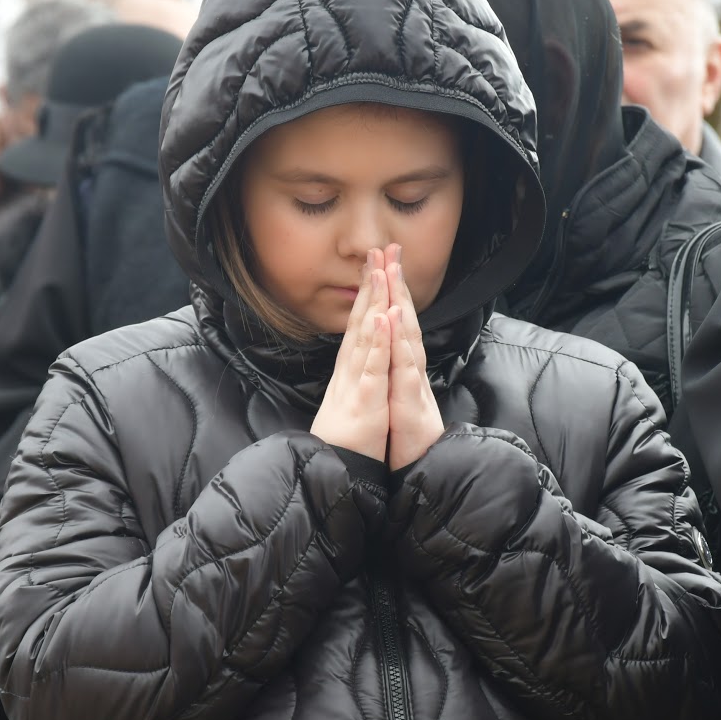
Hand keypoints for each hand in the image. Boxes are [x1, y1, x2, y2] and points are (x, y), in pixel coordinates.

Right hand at [311, 249, 390, 460]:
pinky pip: (373, 368)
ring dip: (373, 302)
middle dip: (372, 283)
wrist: (337, 471)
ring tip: (380, 270)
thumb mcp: (356, 398)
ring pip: (366, 336)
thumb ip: (358, 373)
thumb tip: (361, 353)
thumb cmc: (350, 437)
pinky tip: (383, 318)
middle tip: (378, 248)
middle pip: (362, 319)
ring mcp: (357, 382)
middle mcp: (352, 369)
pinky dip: (379, 343)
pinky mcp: (365, 401)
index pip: (362, 322)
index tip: (377, 262)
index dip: (370, 292)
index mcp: (353, 368)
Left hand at [385, 244, 443, 470]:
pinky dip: (398, 344)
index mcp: (402, 364)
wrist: (419, 465)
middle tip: (390, 248)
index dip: (390, 289)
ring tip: (392, 275)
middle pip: (404, 319)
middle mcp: (409, 367)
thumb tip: (387, 344)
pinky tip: (392, 321)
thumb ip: (394, 368)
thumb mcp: (395, 394)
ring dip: (400, 304)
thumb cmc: (405, 432)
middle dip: (397, 283)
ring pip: (406, 337)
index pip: (396, 320)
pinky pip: (404, 369)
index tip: (382, 258)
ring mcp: (411, 382)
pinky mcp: (410, 401)